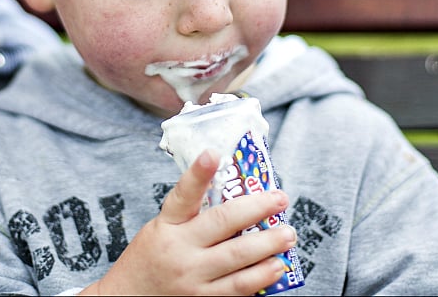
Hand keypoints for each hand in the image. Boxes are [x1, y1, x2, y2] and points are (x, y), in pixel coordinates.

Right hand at [84, 150, 295, 295]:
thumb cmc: (149, 259)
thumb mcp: (160, 229)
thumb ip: (190, 215)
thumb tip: (232, 193)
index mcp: (167, 226)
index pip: (183, 195)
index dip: (198, 174)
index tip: (213, 154)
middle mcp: (180, 250)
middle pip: (224, 224)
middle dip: (258, 209)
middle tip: (281, 200)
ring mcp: (192, 279)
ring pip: (238, 260)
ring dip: (268, 247)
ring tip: (287, 237)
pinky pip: (237, 290)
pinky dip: (260, 278)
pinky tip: (276, 268)